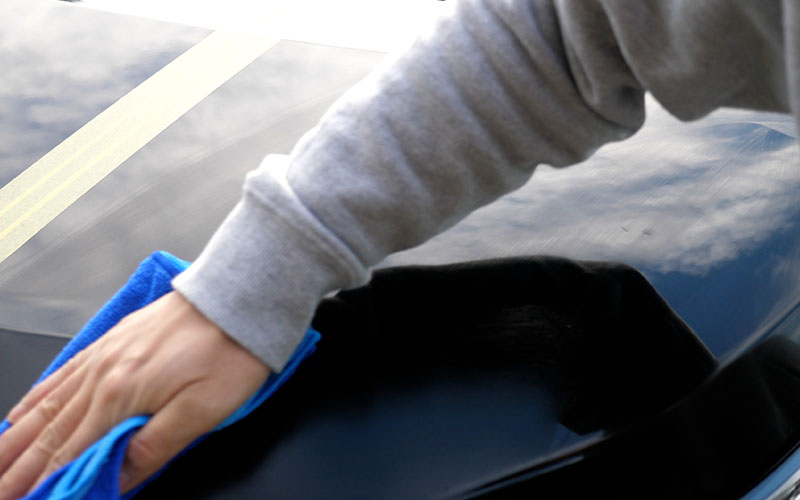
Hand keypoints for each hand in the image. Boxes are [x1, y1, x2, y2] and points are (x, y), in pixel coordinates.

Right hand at [0, 291, 269, 498]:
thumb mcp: (202, 411)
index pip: (71, 453)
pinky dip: (35, 398)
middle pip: (49, 433)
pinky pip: (62, 375)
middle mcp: (103, 376)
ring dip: (17, 440)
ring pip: (47, 406)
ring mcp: (104, 357)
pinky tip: (22, 411)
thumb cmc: (228, 352)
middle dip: (18, 469)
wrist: (236, 298)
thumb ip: (154, 447)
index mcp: (121, 397)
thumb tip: (117, 479)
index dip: (43, 484)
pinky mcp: (113, 342)